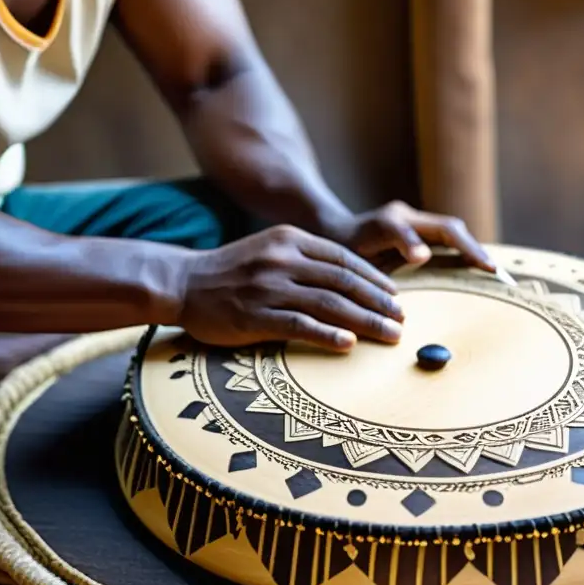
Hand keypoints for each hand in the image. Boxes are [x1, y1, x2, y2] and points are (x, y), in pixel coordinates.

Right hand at [179, 225, 404, 351]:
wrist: (181, 281)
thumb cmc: (231, 271)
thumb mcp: (270, 250)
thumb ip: (305, 259)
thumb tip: (350, 283)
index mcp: (290, 239)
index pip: (345, 259)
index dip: (375, 279)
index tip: (395, 297)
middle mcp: (282, 260)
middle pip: (344, 282)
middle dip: (379, 303)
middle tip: (402, 320)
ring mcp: (268, 287)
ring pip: (330, 304)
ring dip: (366, 322)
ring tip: (390, 335)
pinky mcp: (254, 316)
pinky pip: (300, 325)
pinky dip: (328, 335)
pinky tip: (349, 344)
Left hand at [332, 201, 494, 272]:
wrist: (327, 235)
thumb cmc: (340, 248)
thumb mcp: (359, 249)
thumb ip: (392, 244)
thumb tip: (425, 255)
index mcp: (399, 219)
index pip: (444, 231)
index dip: (466, 248)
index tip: (485, 267)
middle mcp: (409, 218)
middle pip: (453, 230)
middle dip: (475, 250)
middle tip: (497, 274)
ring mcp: (412, 225)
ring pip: (452, 235)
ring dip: (472, 252)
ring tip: (492, 275)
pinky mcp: (413, 236)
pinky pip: (443, 243)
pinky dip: (460, 255)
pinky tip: (473, 273)